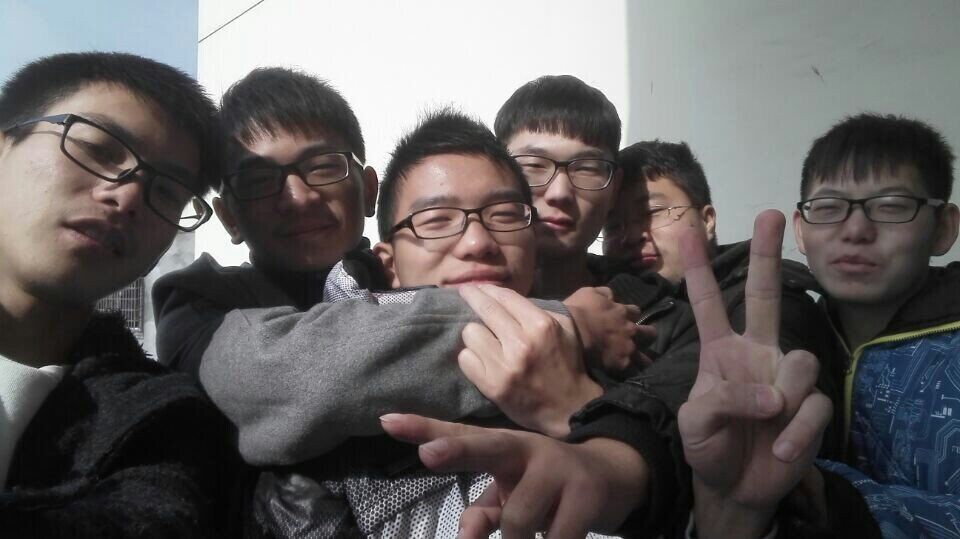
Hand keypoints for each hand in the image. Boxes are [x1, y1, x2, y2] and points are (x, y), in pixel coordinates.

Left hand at [380, 413, 647, 538]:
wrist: (618, 475)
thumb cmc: (550, 487)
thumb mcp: (515, 494)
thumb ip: (484, 512)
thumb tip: (463, 534)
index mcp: (505, 447)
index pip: (459, 434)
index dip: (423, 428)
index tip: (387, 422)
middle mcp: (527, 449)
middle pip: (487, 446)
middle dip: (455, 450)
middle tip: (427, 453)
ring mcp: (558, 469)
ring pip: (516, 521)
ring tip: (539, 529)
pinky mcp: (586, 496)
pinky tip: (561, 533)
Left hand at [458, 284, 602, 437]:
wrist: (569, 408)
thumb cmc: (567, 364)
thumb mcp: (565, 329)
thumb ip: (540, 310)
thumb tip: (508, 300)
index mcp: (541, 325)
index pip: (505, 297)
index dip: (488, 289)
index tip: (477, 286)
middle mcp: (521, 342)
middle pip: (485, 309)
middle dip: (472, 296)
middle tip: (465, 292)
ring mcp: (504, 365)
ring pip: (471, 333)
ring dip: (476, 334)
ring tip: (483, 339)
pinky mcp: (492, 386)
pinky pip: (465, 360)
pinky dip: (471, 357)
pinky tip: (480, 359)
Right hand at [563, 286, 653, 372]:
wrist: (572, 331)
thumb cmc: (577, 310)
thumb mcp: (589, 292)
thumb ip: (604, 293)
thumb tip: (612, 296)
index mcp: (622, 312)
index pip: (635, 312)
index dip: (632, 316)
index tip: (627, 319)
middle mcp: (630, 330)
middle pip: (649, 334)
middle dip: (646, 337)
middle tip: (640, 342)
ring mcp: (628, 348)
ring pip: (645, 358)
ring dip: (643, 361)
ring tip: (640, 367)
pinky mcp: (622, 364)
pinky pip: (632, 373)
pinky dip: (630, 375)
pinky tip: (629, 380)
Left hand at [677, 210, 832, 537]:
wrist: (734, 486)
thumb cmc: (709, 445)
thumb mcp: (695, 423)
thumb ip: (721, 401)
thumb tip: (771, 396)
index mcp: (720, 351)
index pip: (708, 303)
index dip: (698, 269)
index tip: (687, 230)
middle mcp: (756, 353)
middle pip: (764, 296)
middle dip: (768, 254)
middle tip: (772, 212)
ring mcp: (786, 378)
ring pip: (802, 362)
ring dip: (784, 399)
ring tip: (768, 427)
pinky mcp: (811, 407)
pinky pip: (814, 407)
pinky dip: (797, 432)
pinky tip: (781, 451)